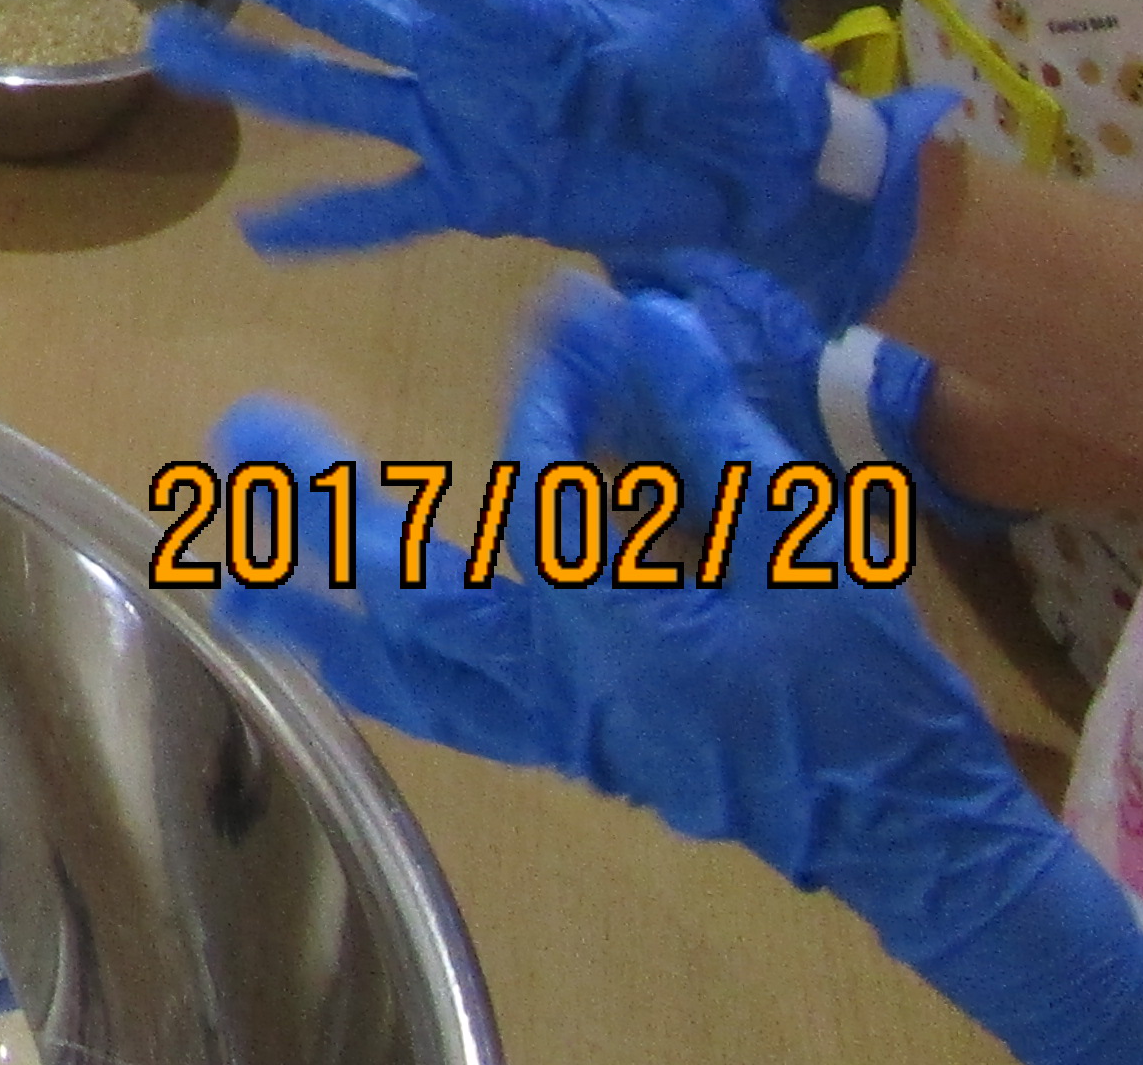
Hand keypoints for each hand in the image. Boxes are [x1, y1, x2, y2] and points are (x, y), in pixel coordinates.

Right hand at [148, 0, 950, 324]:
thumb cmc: (740, 87)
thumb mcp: (725, 44)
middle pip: (351, 14)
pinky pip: (390, 208)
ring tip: (170, 44)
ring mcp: (465, 130)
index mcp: (531, 22)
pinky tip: (260, 233)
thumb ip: (698, 26)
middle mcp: (473, 64)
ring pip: (341, 100)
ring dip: (258, 77)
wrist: (760, 169)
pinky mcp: (480, 195)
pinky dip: (329, 222)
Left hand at [216, 296, 1142, 1063]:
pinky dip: (383, 671)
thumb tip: (647, 320)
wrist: (908, 832)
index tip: (568, 310)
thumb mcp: (808, 541)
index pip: (540, 485)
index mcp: (605, 623)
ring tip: (233, 568)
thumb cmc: (865, 686)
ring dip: (321, 609)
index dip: (551, 388)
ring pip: (405, 671)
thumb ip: (715, 432)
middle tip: (243, 440)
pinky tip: (337, 647)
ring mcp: (555, 726)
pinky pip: (449, 707)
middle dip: (321, 519)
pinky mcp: (576, 747)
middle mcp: (553, 681)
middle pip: (402, 598)